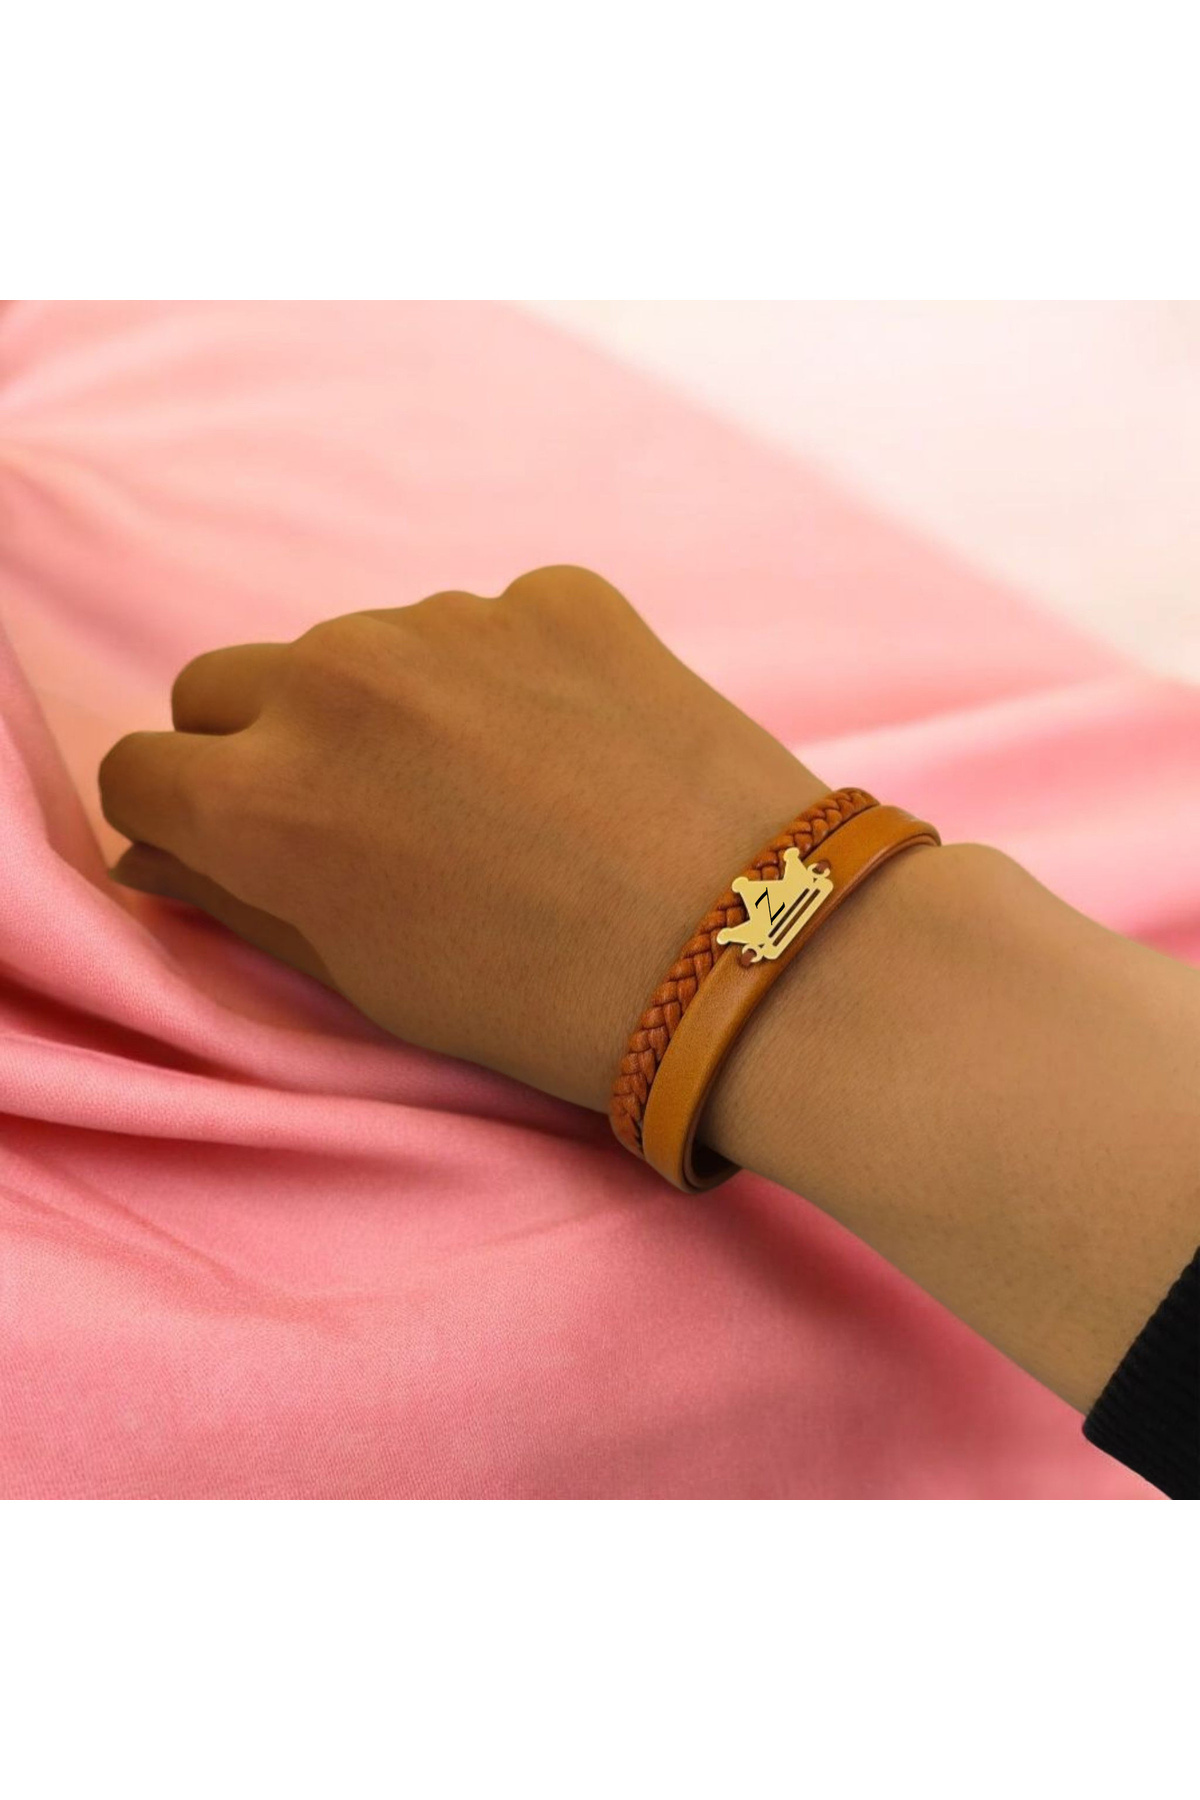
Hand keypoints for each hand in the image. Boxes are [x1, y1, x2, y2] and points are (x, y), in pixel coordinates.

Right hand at [99, 566, 826, 1113]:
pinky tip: (575, 753)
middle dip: (257, 745)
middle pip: (226, 685)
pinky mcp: (554, 595)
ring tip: (494, 794)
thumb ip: (243, 894)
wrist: (752, 950)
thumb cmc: (543, 1000)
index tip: (226, 841)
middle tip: (353, 815)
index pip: (139, 769)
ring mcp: (448, 622)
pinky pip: (484, 625)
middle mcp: (333, 682)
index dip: (177, 815)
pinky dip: (503, 677)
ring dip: (387, 705)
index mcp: (265, 798)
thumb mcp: (366, 977)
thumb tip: (168, 848)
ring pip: (360, 649)